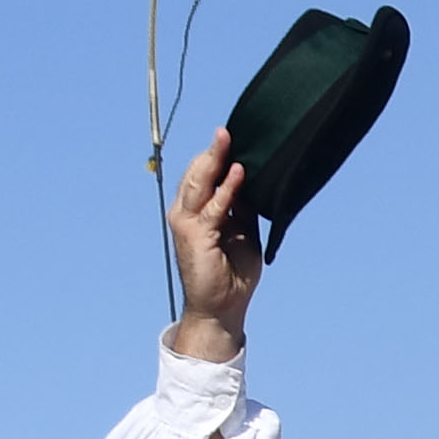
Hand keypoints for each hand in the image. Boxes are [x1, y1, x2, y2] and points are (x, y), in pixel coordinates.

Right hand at [164, 132, 259, 362]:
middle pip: (199, 174)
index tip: (234, 138)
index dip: (218, 157)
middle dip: (213, 151)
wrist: (223, 307)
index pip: (205, 177)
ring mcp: (187, 222)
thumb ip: (243, 209)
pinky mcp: (194, 234)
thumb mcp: (244, 233)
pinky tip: (238, 173)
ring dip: (213, 160)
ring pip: (200, 183)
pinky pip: (213, 207)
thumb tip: (251, 181)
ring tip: (226, 138)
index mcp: (197, 211)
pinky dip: (226, 189)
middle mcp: (186, 213)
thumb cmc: (233, 274)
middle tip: (227, 130)